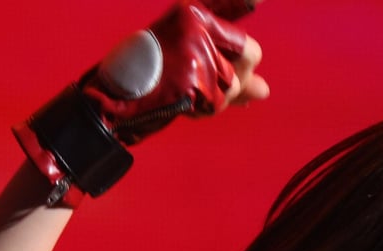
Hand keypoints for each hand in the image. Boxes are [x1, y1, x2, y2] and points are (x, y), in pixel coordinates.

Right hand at [14, 0, 268, 206]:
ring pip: (237, 82)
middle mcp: (196, 23)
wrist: (117, 98)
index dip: (245, 1)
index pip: (230, 5)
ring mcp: (196, 47)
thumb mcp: (189, 57)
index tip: (260, 0)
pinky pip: (221, 101)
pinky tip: (184, 100)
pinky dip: (207, 108)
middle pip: (252, 53)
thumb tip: (265, 90)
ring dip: (219, 96)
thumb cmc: (151, 75)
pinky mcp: (195, 73)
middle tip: (204, 79)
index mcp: (190, 12)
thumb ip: (229, 67)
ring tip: (187, 89)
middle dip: (240, 75)